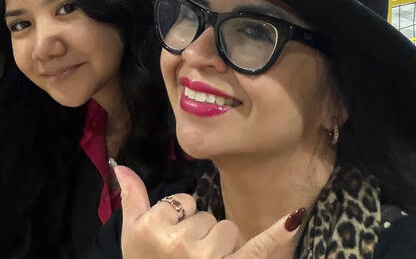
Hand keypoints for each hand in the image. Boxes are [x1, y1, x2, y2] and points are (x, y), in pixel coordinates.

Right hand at [114, 165, 301, 258]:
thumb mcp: (130, 235)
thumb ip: (131, 198)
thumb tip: (120, 165)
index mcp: (156, 227)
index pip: (182, 200)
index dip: (177, 216)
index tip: (166, 236)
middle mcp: (183, 241)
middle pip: (205, 216)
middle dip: (197, 232)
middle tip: (182, 256)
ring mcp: (209, 258)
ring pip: (226, 229)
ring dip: (218, 244)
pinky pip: (257, 249)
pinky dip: (277, 235)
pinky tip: (294, 216)